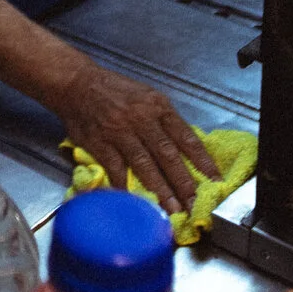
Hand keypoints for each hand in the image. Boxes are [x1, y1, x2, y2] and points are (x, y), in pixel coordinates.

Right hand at [48, 56, 218, 214]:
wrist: (77, 84)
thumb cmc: (114, 91)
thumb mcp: (147, 97)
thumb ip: (165, 121)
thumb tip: (186, 149)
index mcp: (158, 107)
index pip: (187, 137)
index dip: (203, 161)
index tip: (214, 180)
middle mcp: (141, 118)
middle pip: (168, 154)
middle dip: (184, 182)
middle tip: (195, 203)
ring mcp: (120, 131)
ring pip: (145, 164)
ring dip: (160, 189)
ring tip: (172, 208)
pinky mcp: (100, 142)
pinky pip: (115, 168)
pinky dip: (125, 186)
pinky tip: (134, 201)